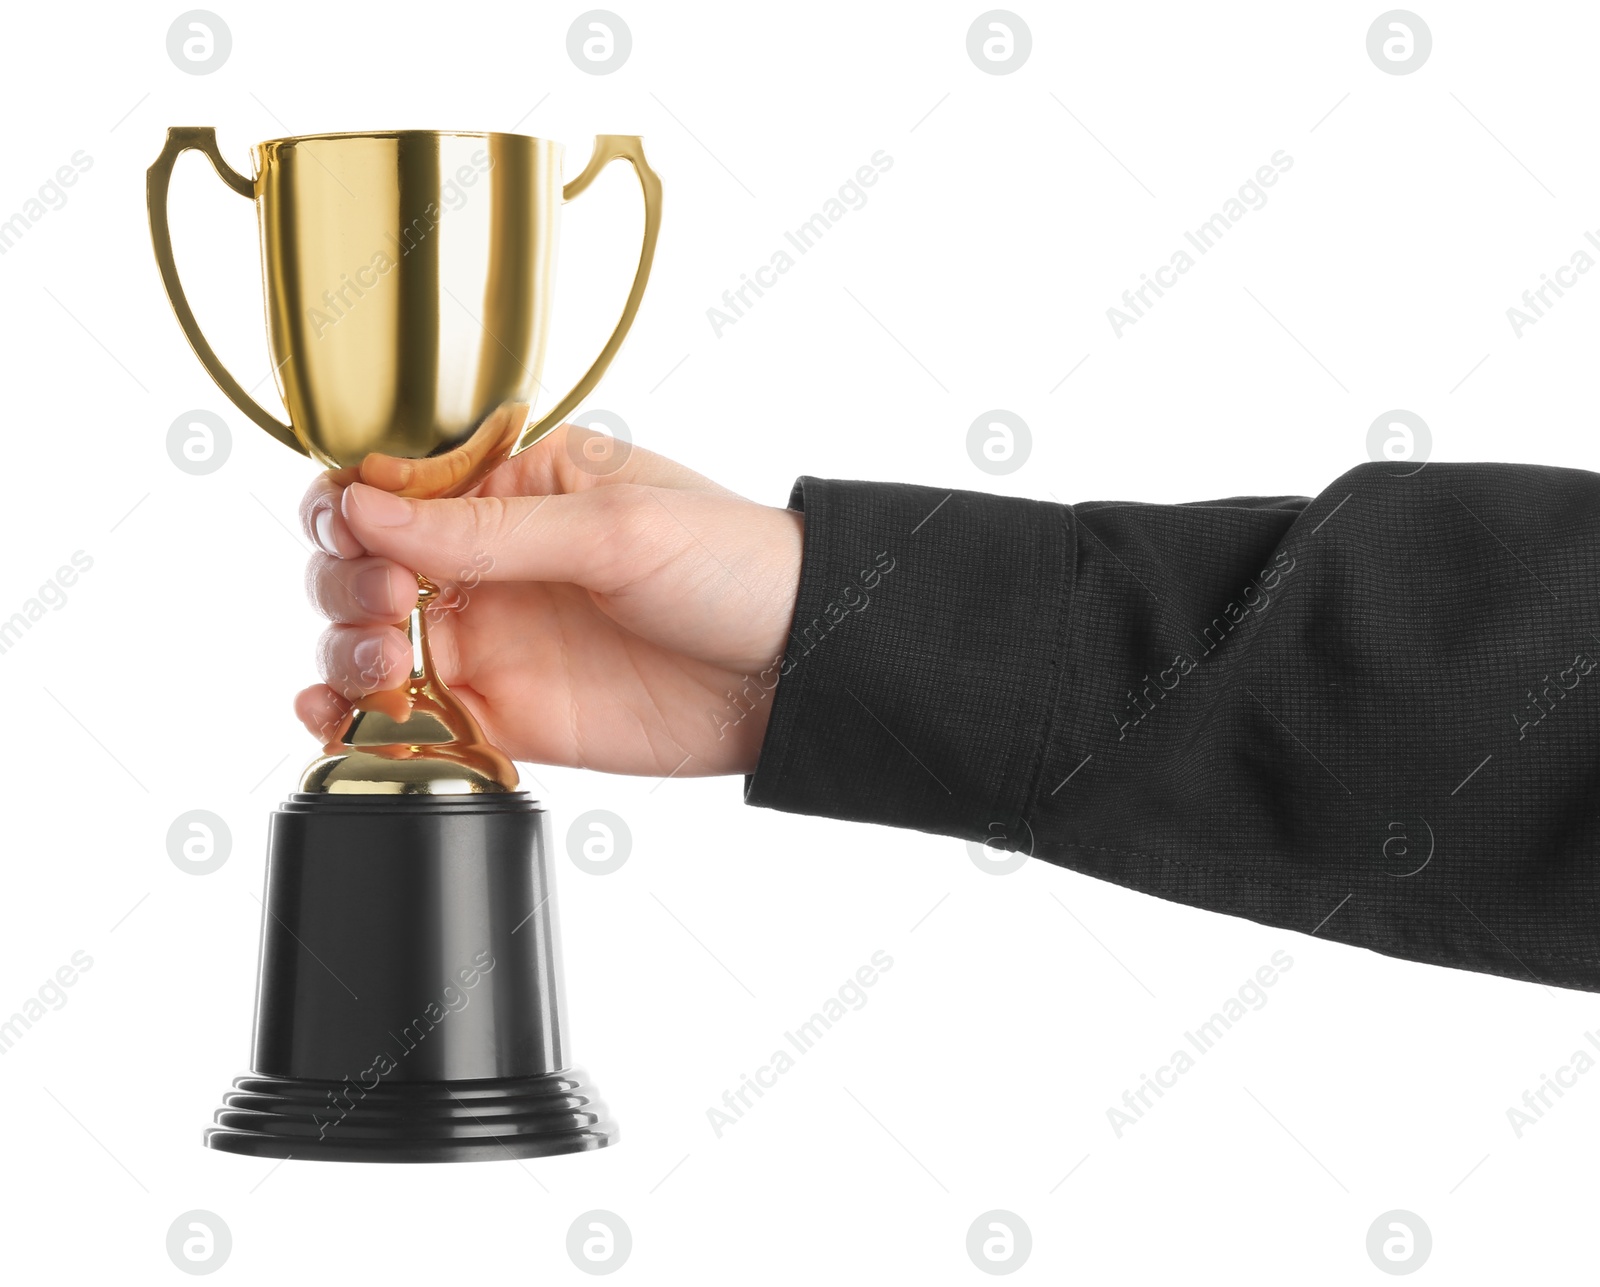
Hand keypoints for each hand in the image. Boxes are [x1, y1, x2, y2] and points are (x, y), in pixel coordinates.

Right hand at [295, 424, 803, 775]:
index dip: (350, 507)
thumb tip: (364, 507)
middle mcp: (492, 562)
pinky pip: (408, 718)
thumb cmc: (731, 568)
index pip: (394, 485)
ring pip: (368, 641)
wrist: (795, 670)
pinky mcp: (505, 715)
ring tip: (386, 658)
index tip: (352, 531)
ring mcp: (494, 639)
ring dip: (343, 648)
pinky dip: (355, 720)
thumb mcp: (613, 528)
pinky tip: (339, 719)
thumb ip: (485, 530)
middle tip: (390, 601)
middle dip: (345, 580)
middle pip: (362, 564)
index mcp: (516, 487)